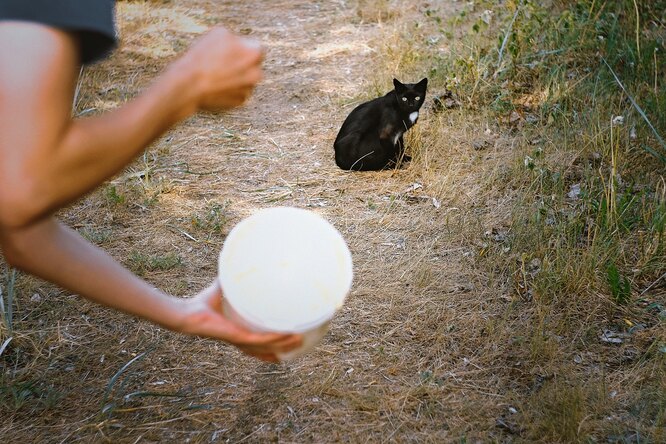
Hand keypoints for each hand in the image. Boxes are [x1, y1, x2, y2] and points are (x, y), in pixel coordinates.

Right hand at [173, 27, 263, 111]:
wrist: (190, 84)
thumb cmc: (203, 56)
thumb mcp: (219, 33)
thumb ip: (235, 38)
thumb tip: (240, 44)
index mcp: (255, 53)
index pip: (255, 48)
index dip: (242, 47)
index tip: (231, 50)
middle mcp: (256, 73)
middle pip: (252, 65)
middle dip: (241, 64)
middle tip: (223, 62)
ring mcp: (249, 89)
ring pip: (245, 80)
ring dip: (235, 77)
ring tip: (216, 74)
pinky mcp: (240, 101)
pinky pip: (237, 92)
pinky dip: (229, 89)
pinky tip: (216, 85)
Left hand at [177, 281, 301, 361]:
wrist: (189, 313)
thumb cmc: (202, 303)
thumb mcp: (223, 288)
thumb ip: (231, 277)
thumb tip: (237, 259)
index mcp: (237, 331)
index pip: (256, 342)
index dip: (270, 345)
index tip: (283, 343)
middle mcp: (240, 339)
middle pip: (265, 349)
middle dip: (281, 348)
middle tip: (299, 344)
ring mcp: (240, 339)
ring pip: (266, 346)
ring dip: (283, 344)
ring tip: (298, 340)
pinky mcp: (238, 336)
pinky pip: (260, 339)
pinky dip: (274, 338)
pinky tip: (287, 335)